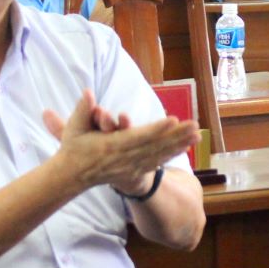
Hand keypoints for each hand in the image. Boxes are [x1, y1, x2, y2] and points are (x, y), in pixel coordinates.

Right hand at [43, 90, 198, 194]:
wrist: (72, 176)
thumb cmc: (73, 148)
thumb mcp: (73, 128)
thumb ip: (82, 110)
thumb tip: (88, 92)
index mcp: (112, 146)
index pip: (139, 137)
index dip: (158, 129)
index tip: (174, 120)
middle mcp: (125, 159)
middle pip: (155, 147)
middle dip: (176, 136)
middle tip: (195, 126)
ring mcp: (130, 167)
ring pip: (159, 155)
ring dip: (179, 144)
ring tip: (196, 135)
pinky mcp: (134, 172)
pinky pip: (157, 162)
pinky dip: (171, 154)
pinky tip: (184, 147)